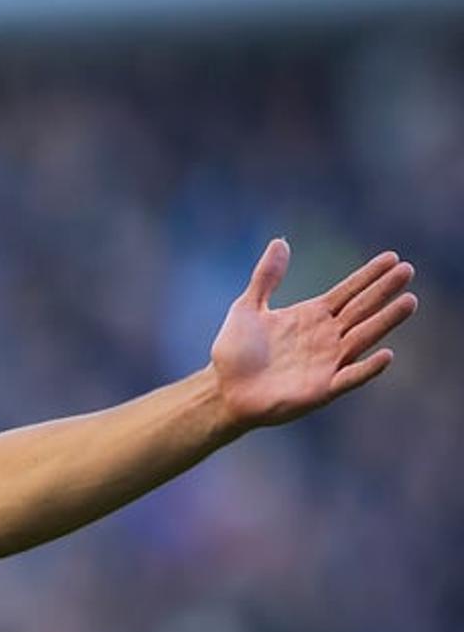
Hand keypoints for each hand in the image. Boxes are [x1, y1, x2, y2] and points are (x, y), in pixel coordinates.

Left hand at [211, 240, 416, 429]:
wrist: (221, 390)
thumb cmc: (235, 351)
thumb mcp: (248, 307)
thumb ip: (266, 277)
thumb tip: (280, 241)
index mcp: (311, 316)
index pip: (348, 292)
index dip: (369, 275)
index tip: (393, 258)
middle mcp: (326, 337)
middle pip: (361, 309)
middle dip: (384, 291)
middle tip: (408, 270)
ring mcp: (327, 362)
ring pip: (363, 338)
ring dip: (385, 321)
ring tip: (408, 301)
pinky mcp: (322, 389)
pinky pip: (351, 377)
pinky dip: (368, 368)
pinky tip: (386, 354)